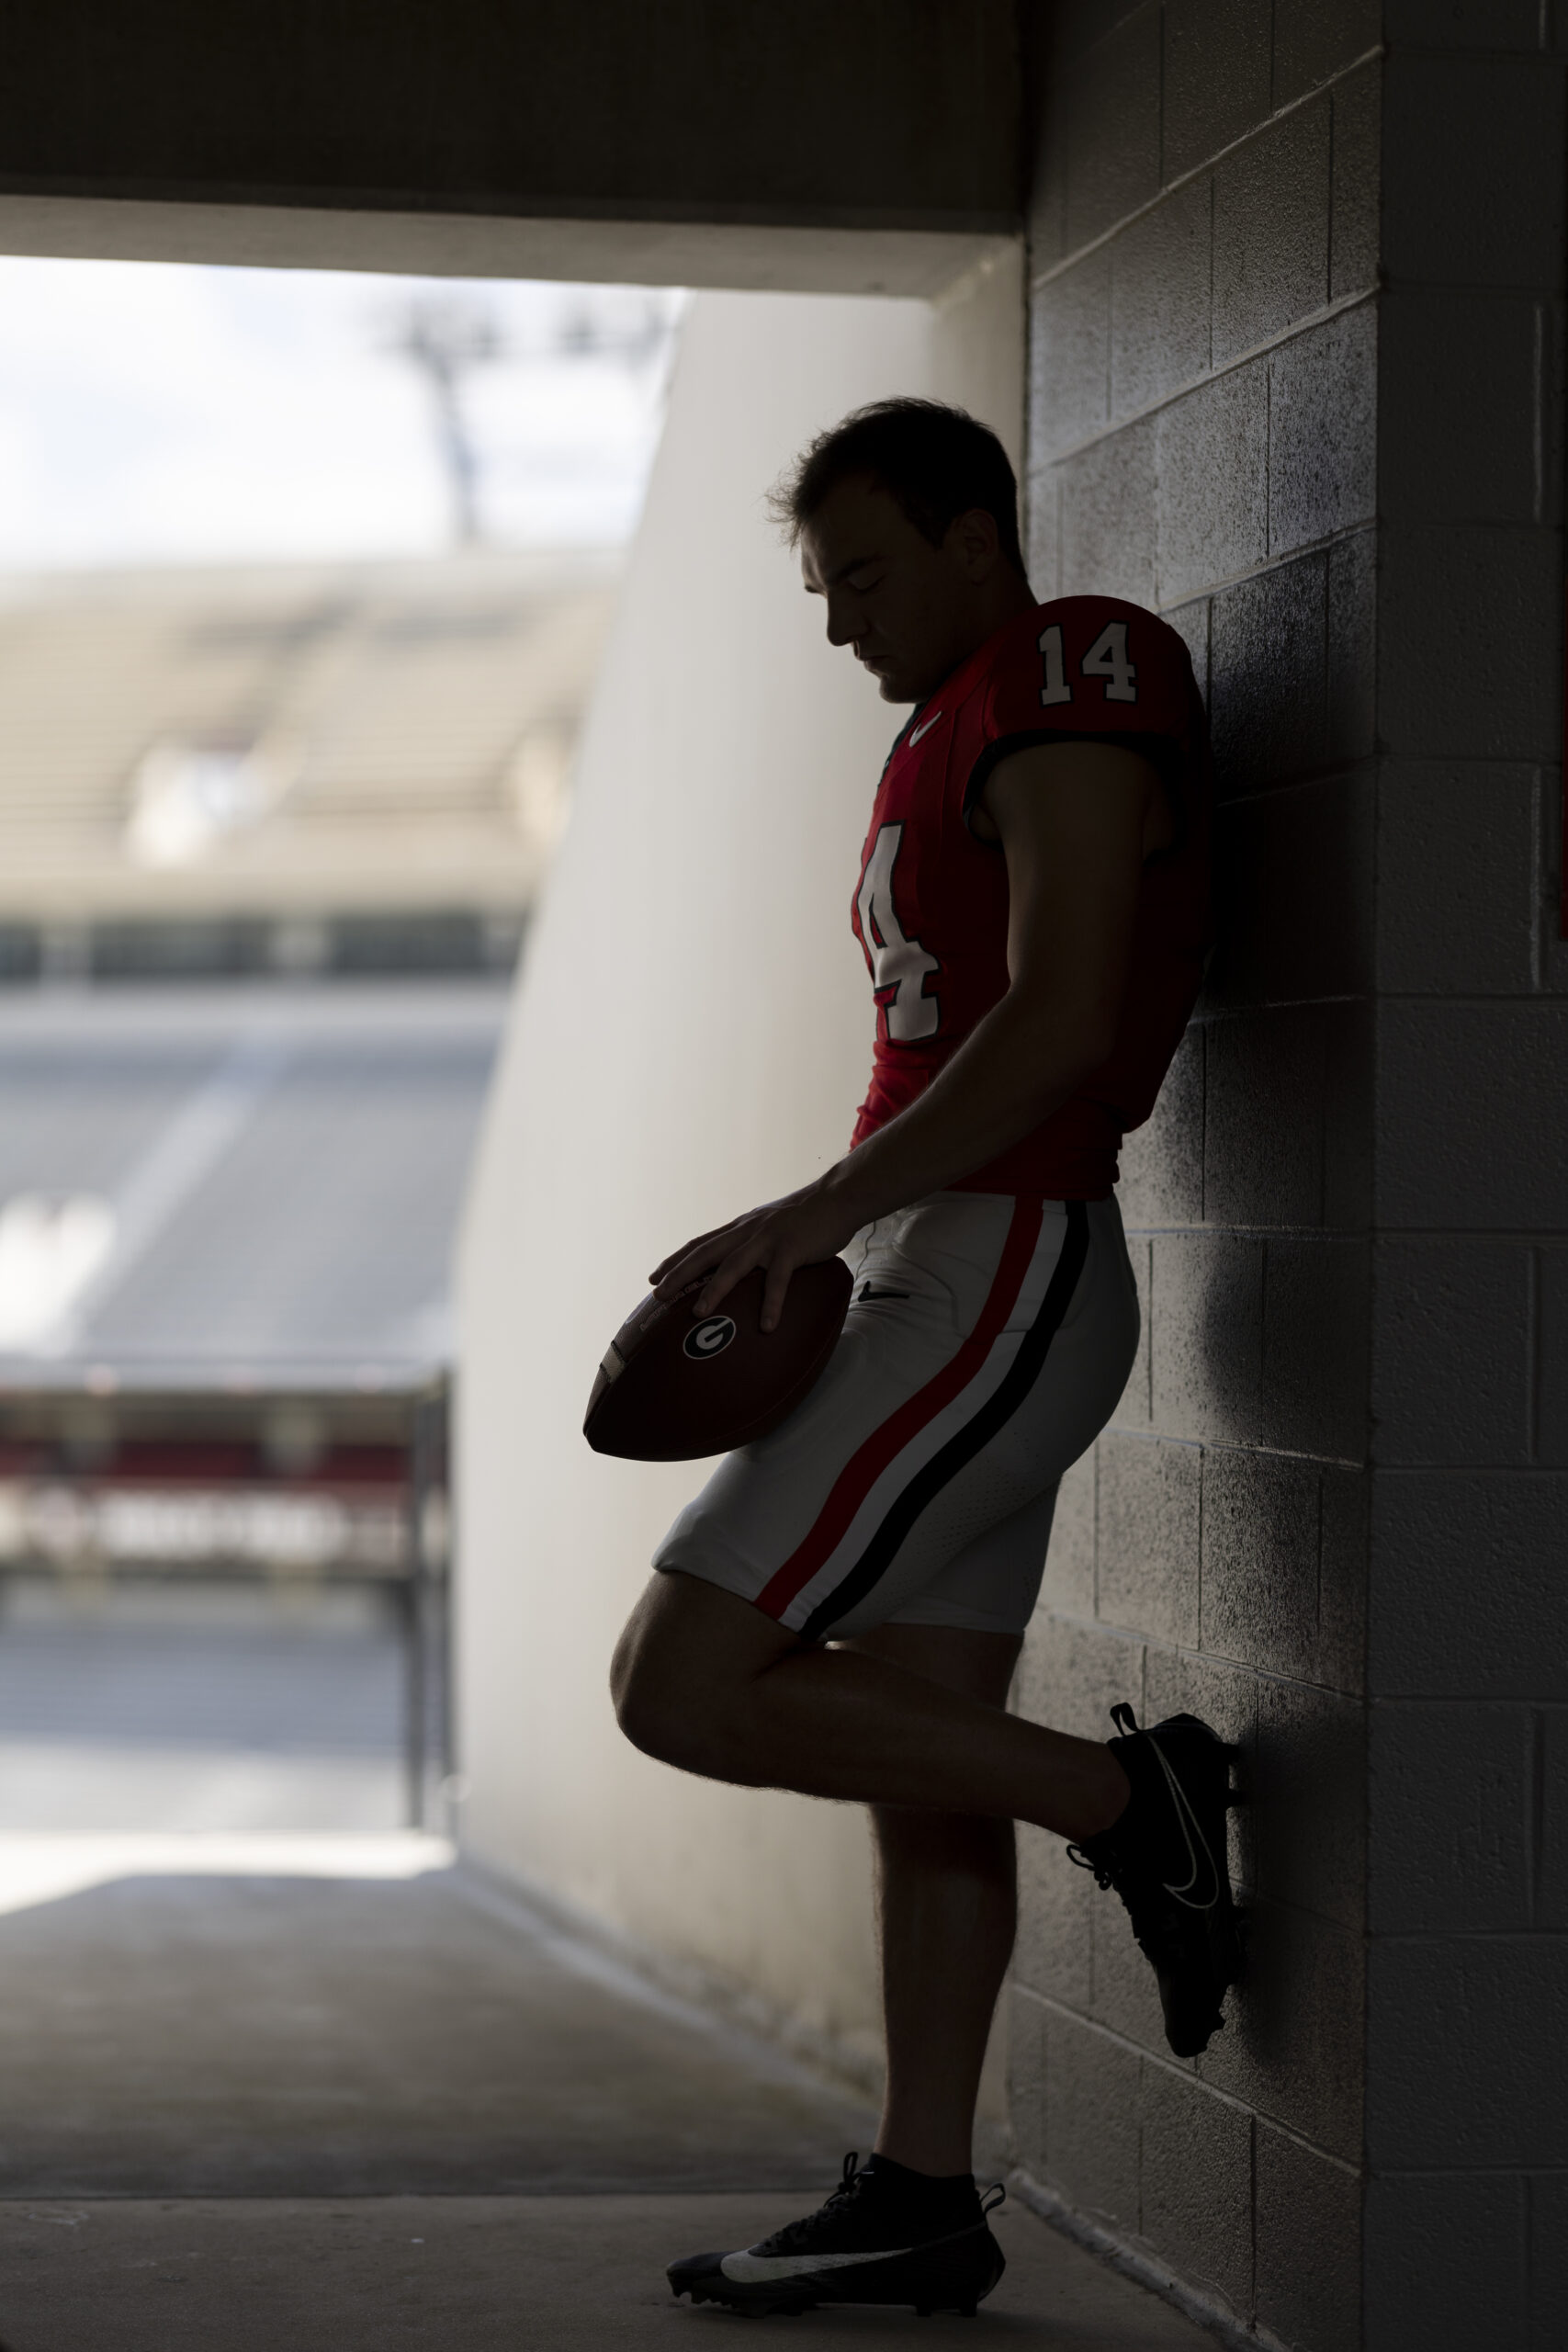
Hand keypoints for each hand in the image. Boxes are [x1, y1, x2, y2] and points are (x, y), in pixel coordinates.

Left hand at [650, 1180, 864, 1332]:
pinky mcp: (791, 1249)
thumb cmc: (806, 1217)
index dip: (675, 1260)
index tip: (653, 1277)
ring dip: (713, 1290)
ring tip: (698, 1313)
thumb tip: (745, 1268)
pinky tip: (766, 1326)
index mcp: (741, 1228)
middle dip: (678, 1274)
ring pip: (732, 1266)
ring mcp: (768, 1240)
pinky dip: (770, 1304)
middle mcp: (748, 1232)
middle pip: (705, 1253)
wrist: (836, 1198)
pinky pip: (777, 1281)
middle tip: (657, 1295)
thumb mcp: (771, 1226)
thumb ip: (755, 1244)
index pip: (700, 1243)